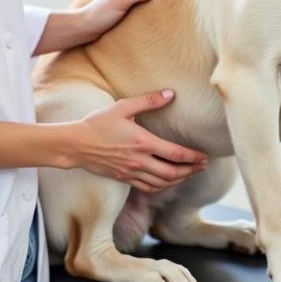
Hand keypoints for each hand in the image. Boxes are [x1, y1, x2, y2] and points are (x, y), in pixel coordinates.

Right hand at [69, 89, 207, 191]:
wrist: (76, 144)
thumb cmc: (98, 124)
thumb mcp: (123, 107)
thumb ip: (148, 101)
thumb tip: (170, 93)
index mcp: (142, 143)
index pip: (175, 154)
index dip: (193, 157)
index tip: (204, 156)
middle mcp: (139, 161)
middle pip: (173, 173)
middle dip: (191, 171)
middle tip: (203, 167)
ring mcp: (131, 172)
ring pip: (162, 183)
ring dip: (179, 180)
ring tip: (190, 174)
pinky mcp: (124, 178)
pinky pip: (148, 188)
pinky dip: (162, 187)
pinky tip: (168, 182)